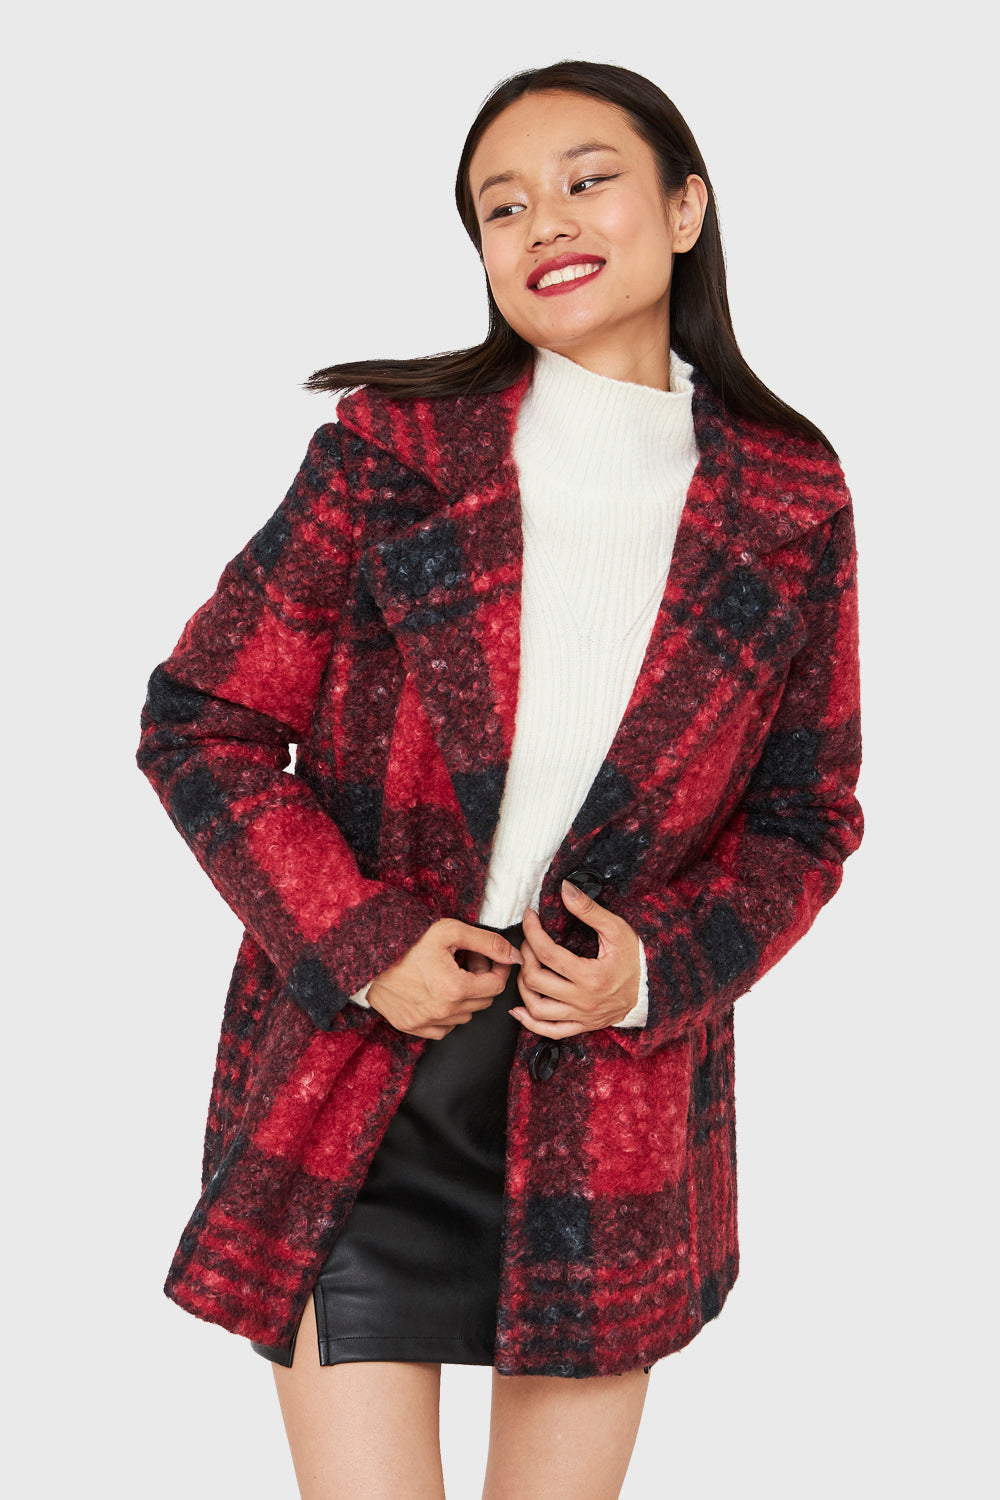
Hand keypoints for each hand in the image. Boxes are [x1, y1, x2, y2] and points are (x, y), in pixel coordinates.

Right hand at [367, 919, 521, 1039]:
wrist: (367, 957)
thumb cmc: (408, 942)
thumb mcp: (449, 932)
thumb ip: (487, 942)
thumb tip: (514, 955)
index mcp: (455, 989)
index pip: (496, 985)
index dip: (498, 968)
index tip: (490, 957)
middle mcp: (444, 1012)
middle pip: (483, 1001)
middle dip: (481, 979)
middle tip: (467, 960)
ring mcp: (427, 1024)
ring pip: (465, 1015)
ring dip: (465, 996)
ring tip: (450, 973)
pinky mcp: (412, 1029)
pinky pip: (444, 1028)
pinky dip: (447, 1013)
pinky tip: (436, 992)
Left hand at [511, 881, 640, 1038]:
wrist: (655, 987)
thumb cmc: (637, 957)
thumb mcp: (616, 929)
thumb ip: (589, 910)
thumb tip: (566, 890)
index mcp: (591, 976)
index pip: (547, 953)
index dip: (532, 932)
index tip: (529, 917)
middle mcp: (584, 1000)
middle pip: (536, 981)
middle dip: (525, 957)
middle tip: (528, 942)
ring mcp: (582, 1016)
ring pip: (537, 1009)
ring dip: (523, 987)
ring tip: (525, 969)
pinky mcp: (583, 1026)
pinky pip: (550, 1031)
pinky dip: (530, 1023)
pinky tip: (519, 1009)